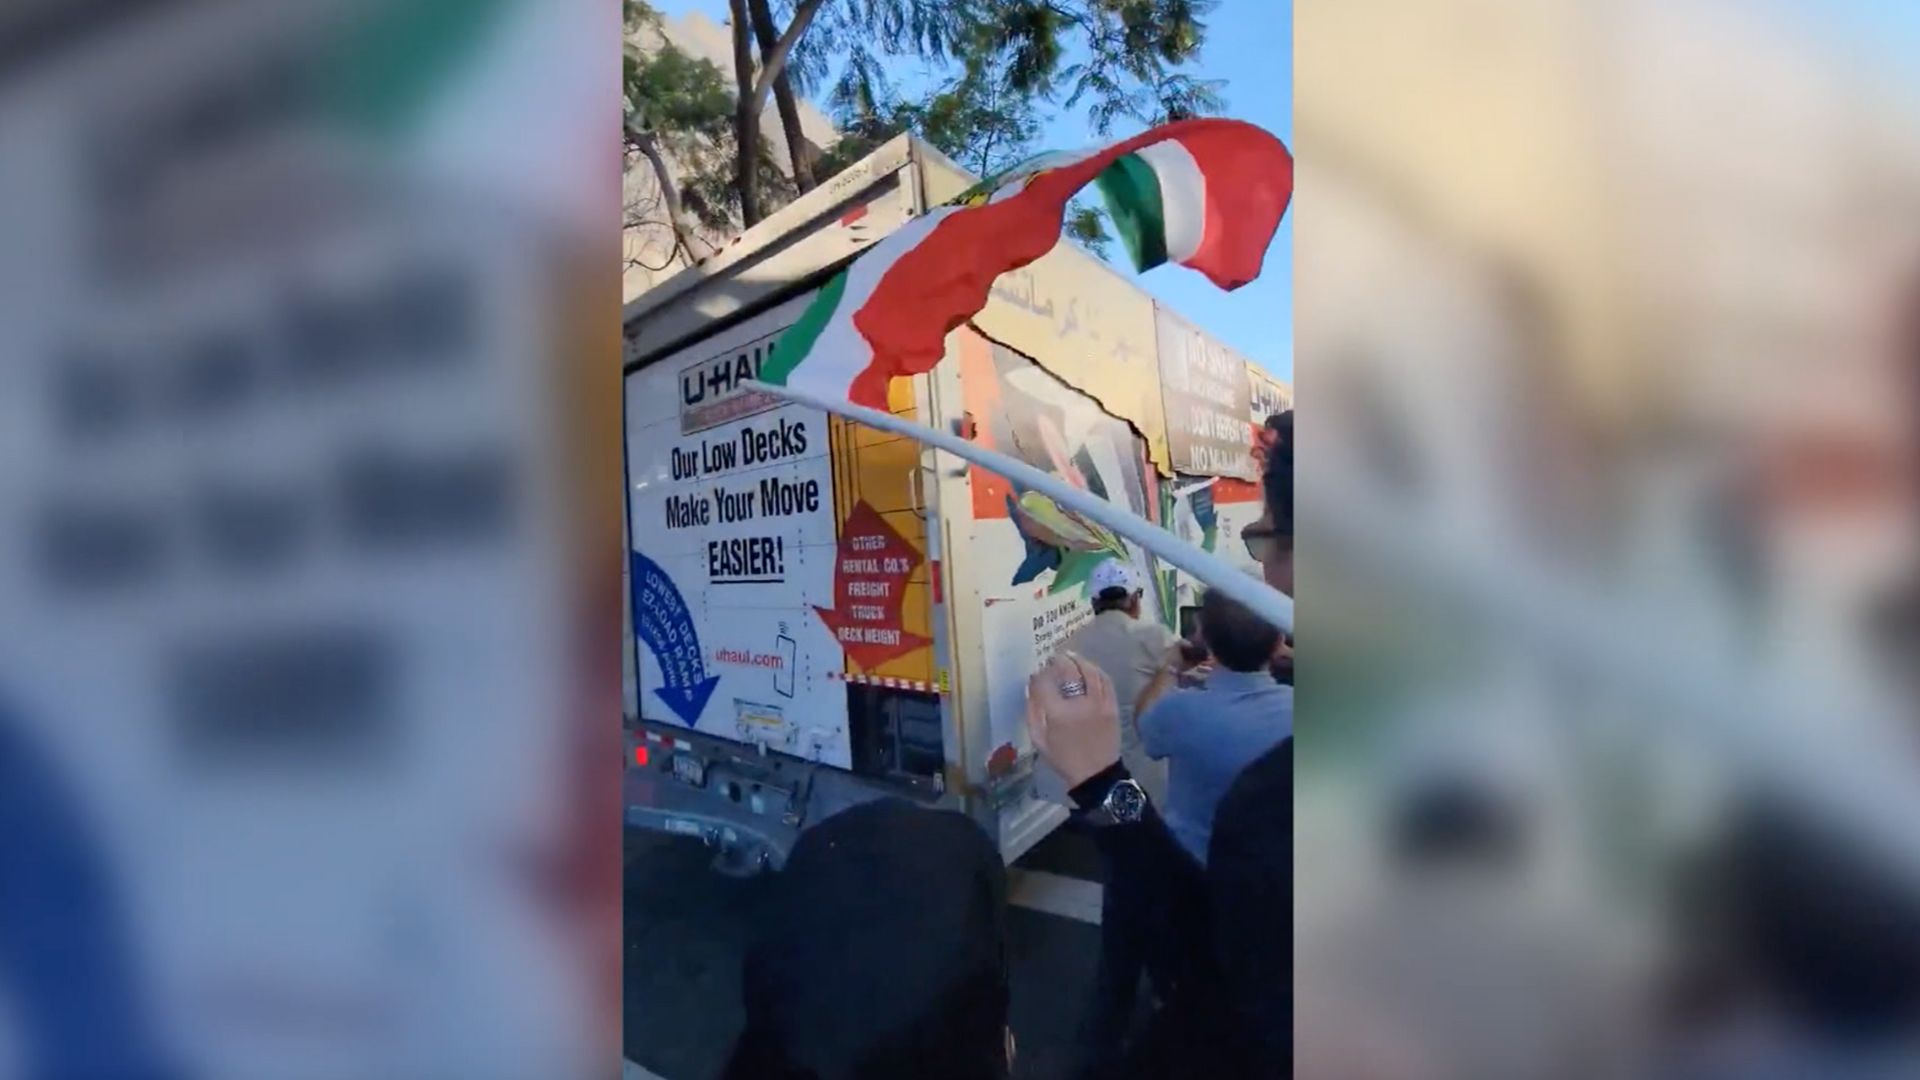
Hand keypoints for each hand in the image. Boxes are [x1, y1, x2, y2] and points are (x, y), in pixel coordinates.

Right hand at [1025, 652, 1119, 788]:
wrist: (1096, 774)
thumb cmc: (1063, 759)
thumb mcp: (1039, 740)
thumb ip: (1032, 712)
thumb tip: (1032, 688)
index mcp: (1058, 714)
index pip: (1044, 682)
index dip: (1038, 675)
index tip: (1035, 676)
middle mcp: (1080, 704)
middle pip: (1068, 670)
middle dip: (1057, 661)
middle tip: (1052, 659)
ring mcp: (1099, 703)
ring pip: (1090, 670)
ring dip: (1078, 661)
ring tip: (1070, 658)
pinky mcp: (1112, 706)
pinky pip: (1105, 680)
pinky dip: (1096, 671)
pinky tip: (1088, 668)